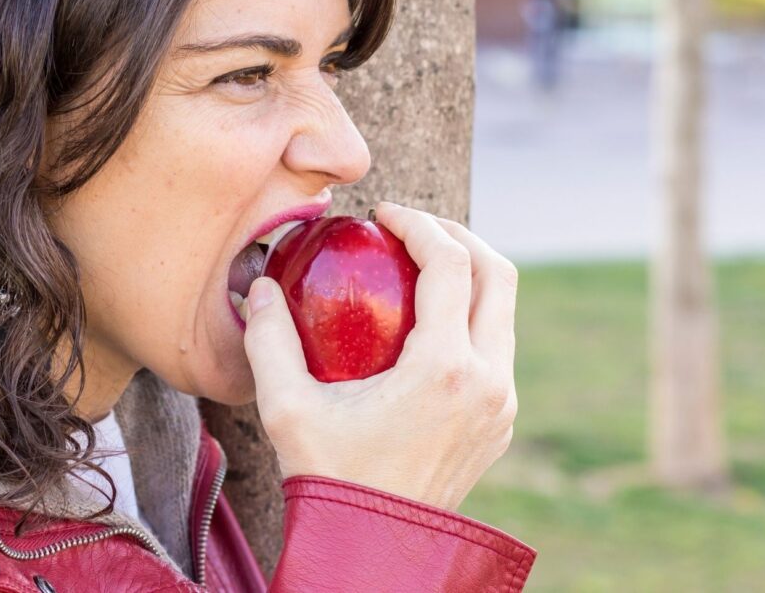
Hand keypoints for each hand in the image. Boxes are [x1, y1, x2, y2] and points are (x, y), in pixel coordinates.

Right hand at [242, 201, 518, 510]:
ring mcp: (502, 403)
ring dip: (469, 274)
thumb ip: (270, 339)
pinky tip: (426, 320)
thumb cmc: (330, 480)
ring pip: (504, 311)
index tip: (383, 215)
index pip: (450, 263)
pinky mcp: (501, 421)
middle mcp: (488, 381)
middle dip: (456, 235)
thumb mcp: (287, 408)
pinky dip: (470, 316)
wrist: (375, 550)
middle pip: (497, 274)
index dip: (418, 223)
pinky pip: (497, 348)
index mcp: (445, 368)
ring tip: (419, 265)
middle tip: (410, 227)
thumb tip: (260, 285)